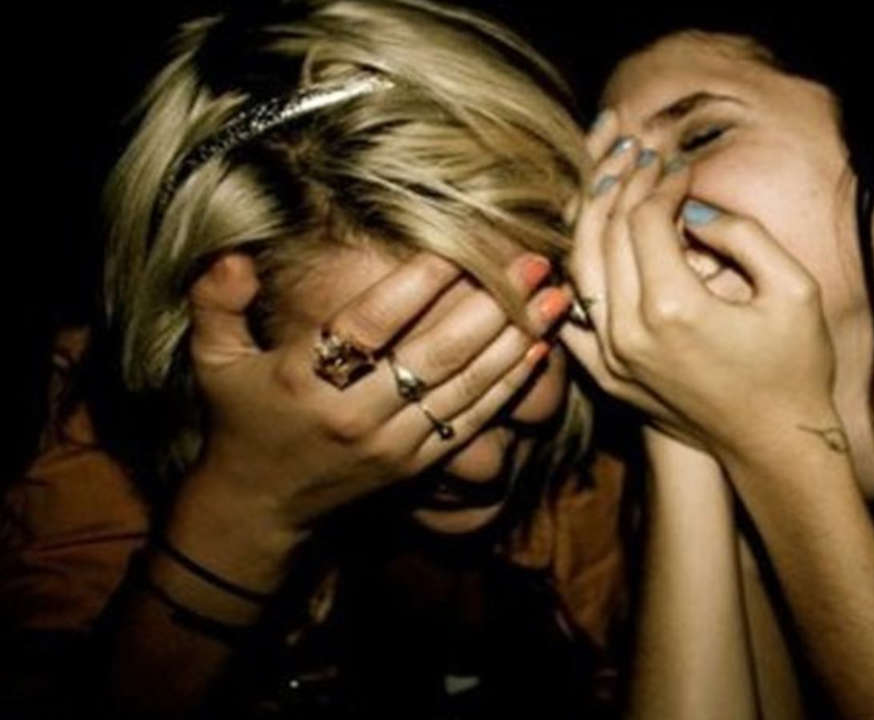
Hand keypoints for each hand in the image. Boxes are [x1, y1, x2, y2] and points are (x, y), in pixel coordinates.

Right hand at [181, 250, 568, 536]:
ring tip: (555, 297)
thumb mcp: (212, 360)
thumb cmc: (240, 418)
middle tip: (534, 261)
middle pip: (433, 354)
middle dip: (491, 305)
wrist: (259, 507)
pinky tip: (539, 350)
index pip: (369, 326)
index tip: (458, 245)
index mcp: (303, 380)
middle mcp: (353, 414)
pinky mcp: (416, 465)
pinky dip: (507, 386)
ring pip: (463, 387)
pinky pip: (470, 420)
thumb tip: (232, 254)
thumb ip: (214, 302)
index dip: (416, 286)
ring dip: (515, 340)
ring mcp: (391, 443)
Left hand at [568, 124, 840, 460]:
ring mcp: (611, 359)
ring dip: (592, 218)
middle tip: (638, 156)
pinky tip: (587, 243)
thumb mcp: (793, 290)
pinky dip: (575, 272)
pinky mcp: (606, 376)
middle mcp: (629, 333)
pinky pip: (572, 313)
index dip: (661, 182)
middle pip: (604, 234)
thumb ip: (743, 234)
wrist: (776, 447)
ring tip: (610, 181)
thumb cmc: (796, 368)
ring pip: (578, 267)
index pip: (644, 219)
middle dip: (622, 185)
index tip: (680, 166)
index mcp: (674, 309)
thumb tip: (692, 206)